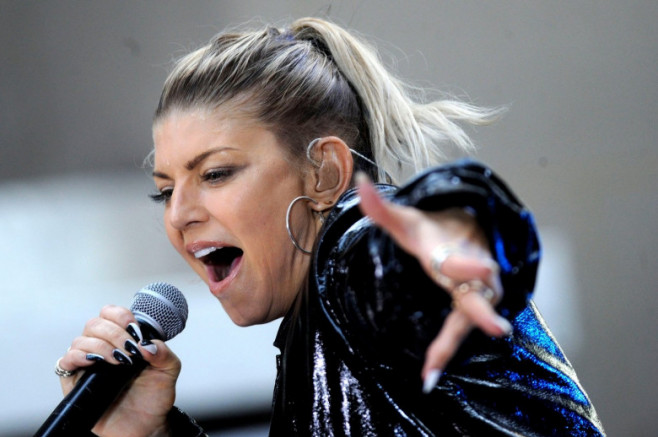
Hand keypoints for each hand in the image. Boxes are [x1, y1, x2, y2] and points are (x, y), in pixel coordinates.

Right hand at [57, 305, 180, 436]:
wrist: (146, 425)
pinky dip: (77, 357)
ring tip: (119, 361)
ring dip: (100, 346)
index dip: (121, 316)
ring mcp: (88, 363)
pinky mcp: (75, 382)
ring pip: (80, 340)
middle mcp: (103, 347)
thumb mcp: (169, 371)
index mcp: (123, 339)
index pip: (112, 313)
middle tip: (129, 350)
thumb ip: (163, 353)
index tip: (135, 331)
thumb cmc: (155, 396)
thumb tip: (147, 344)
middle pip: (95, 323)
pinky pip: (65, 361)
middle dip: (114, 333)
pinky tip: (95, 363)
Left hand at [356, 174, 511, 391]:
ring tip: (432, 370)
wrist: (465, 234)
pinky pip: (460, 330)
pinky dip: (445, 352)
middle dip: (484, 311)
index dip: (472, 266)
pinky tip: (428, 377)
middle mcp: (473, 271)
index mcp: (455, 249)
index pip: (464, 258)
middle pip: (479, 293)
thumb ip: (382, 208)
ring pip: (470, 318)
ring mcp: (479, 292)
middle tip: (497, 329)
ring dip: (453, 343)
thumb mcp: (408, 221)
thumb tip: (358, 183)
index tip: (485, 269)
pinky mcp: (475, 307)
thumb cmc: (433, 231)